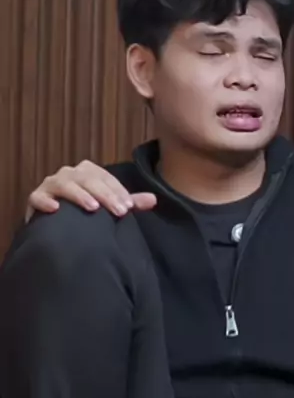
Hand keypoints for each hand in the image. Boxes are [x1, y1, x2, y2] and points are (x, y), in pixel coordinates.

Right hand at [25, 161, 156, 221]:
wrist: (56, 225)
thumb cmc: (85, 212)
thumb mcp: (109, 206)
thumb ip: (128, 202)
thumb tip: (154, 199)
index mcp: (87, 172)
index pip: (105, 177)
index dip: (118, 191)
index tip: (129, 208)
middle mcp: (69, 174)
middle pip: (88, 179)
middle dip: (105, 194)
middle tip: (120, 212)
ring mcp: (51, 185)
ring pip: (64, 183)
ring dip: (79, 194)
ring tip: (93, 208)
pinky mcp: (36, 199)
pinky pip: (37, 197)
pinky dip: (45, 201)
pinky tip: (56, 210)